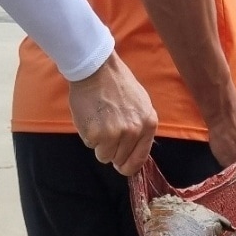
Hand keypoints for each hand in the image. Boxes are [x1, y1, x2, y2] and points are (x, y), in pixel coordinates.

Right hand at [67, 51, 157, 176]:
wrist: (96, 68)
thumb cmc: (117, 84)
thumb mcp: (141, 104)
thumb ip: (141, 128)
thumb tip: (134, 152)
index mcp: (148, 125)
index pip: (139, 159)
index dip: (128, 166)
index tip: (121, 167)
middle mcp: (134, 131)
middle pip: (120, 159)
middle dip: (111, 149)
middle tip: (106, 130)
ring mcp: (115, 133)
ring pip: (104, 155)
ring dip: (99, 143)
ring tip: (99, 122)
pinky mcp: (96, 133)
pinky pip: (90, 144)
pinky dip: (88, 134)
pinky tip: (90, 117)